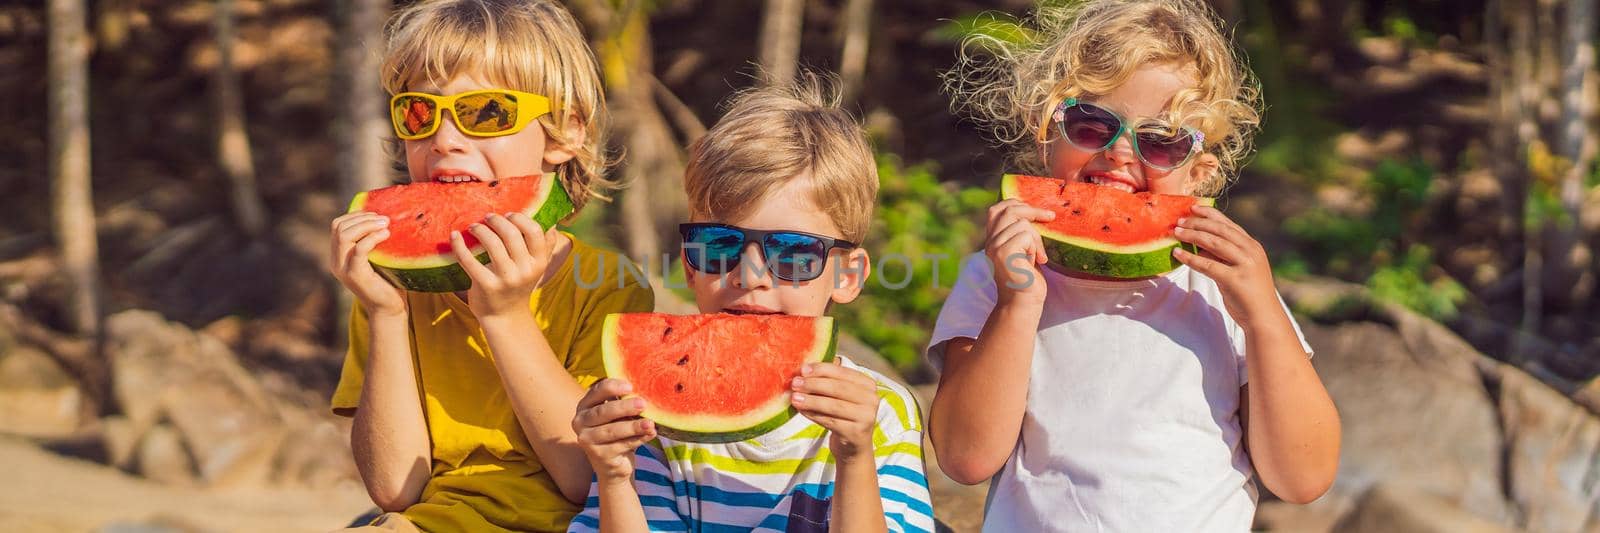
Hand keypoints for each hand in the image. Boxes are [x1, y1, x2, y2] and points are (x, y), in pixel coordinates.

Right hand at [331, 212, 406, 315]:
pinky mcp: (355, 275)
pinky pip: (359, 249)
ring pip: (344, 235)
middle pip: (338, 227)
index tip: (376, 214)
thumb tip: (384, 216)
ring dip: (367, 225)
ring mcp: (343, 268)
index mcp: (338, 255)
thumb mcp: (376, 257)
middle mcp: (336, 261)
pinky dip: (372, 238)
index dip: (355, 215)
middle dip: (362, 218)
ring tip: (386, 224)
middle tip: (384, 218)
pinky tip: (386, 235)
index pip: (337, 226)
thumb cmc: (387, 281)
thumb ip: (371, 241)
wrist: (388, 308)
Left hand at [449, 212, 556, 317]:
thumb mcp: (537, 269)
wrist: (505, 317)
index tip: (508, 214)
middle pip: (512, 234)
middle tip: (487, 217)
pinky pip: (469, 259)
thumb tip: (553, 226)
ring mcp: (505, 278)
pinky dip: (459, 245)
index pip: (535, 231)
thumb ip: (546, 249)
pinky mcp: (486, 285)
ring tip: (473, 227)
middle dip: (497, 220)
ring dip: (480, 229)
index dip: (520, 218)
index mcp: (539, 263)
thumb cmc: (518, 287)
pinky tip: (454, 236)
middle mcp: (525, 270)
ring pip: (492, 243)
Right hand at [573, 379, 656, 482]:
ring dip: (633, 426)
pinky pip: (621, 445)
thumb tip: (643, 392)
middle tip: (643, 404)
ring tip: (650, 424)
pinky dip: (638, 439)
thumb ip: (624, 403)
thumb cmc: (616, 430)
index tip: (630, 386)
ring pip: (612, 431)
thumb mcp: (617, 415)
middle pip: (603, 412)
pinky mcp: (599, 456)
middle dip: (624, 407)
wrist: (612, 462)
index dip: (612, 387)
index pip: (596, 392)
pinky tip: (650, 434)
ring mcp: (587, 440)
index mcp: (585, 405)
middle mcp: (580, 422)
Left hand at [791, 362, 879, 463]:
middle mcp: (871, 399)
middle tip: (795, 383)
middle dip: (814, 384)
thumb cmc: (843, 414)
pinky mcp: (856, 432)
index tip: (802, 369)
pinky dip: (813, 415)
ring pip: (834, 405)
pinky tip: (801, 410)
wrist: (853, 446)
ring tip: (794, 398)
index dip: (821, 369)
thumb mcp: (840, 395)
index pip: (842, 372)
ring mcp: (866, 416)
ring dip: (811, 400)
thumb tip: (805, 368)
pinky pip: (830, 421)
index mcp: (867, 384)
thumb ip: (828, 379)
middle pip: (838, 388)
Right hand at [984, 199, 1054, 306]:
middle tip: (1050, 217)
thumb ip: (1020, 234)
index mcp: (992, 239)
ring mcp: (995, 246)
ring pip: (1022, 223)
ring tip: (1038, 256)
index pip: (997, 209)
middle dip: (1033, 211)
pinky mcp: (1003, 253)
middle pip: (1009, 210)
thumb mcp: (1023, 251)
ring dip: (1037, 238)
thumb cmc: (1027, 279)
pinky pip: (1026, 235)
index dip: (1016, 203)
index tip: (1036, 211)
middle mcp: (990, 241)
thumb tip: (1035, 213)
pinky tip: (1038, 262)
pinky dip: (1037, 247)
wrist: (1023, 303)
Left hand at [1172, 205, 1279, 327]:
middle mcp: (1251, 251)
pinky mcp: (1236, 279)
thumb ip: (1222, 256)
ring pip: (1214, 243)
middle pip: (1220, 230)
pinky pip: (1208, 265)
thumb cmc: (1248, 294)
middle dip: (1198, 223)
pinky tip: (1178, 254)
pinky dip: (1191, 258)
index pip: (1229, 224)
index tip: (1193, 207)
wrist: (1264, 318)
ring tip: (1176, 232)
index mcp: (1252, 246)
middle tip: (1179, 220)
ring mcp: (1245, 264)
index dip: (1210, 214)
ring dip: (1193, 235)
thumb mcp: (1238, 269)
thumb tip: (1198, 245)